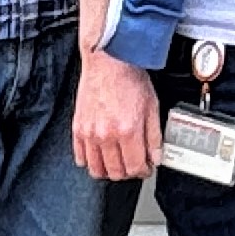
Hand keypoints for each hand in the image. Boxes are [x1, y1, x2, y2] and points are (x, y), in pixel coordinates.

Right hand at [72, 45, 161, 179]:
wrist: (109, 63)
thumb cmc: (130, 80)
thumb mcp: (152, 107)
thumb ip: (154, 136)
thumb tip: (156, 157)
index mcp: (128, 130)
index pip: (135, 167)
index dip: (143, 171)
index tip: (146, 168)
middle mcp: (106, 135)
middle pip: (115, 172)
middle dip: (127, 172)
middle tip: (133, 164)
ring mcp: (89, 133)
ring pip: (96, 169)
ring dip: (108, 171)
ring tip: (117, 163)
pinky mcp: (78, 128)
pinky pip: (80, 157)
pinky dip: (90, 161)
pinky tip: (100, 155)